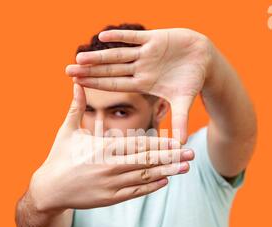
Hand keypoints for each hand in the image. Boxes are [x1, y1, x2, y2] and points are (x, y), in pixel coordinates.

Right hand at [29, 84, 194, 212]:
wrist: (49, 188)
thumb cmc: (59, 156)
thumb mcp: (67, 130)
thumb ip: (76, 107)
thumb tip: (77, 82)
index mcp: (103, 148)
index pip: (138, 145)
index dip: (160, 143)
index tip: (177, 141)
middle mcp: (110, 166)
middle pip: (147, 161)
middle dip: (170, 157)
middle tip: (191, 153)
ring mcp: (111, 184)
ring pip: (145, 177)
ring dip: (167, 172)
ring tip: (185, 167)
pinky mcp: (110, 198)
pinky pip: (135, 192)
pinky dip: (151, 186)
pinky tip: (165, 181)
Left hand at [66, 28, 213, 143]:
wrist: (204, 59)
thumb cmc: (191, 80)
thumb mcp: (183, 101)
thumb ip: (180, 120)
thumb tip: (181, 145)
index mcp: (143, 83)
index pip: (115, 84)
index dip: (97, 84)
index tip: (77, 84)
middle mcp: (140, 68)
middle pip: (110, 70)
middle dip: (90, 70)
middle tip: (68, 70)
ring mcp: (146, 53)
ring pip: (118, 54)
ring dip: (100, 56)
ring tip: (80, 57)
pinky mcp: (155, 38)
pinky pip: (134, 37)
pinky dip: (121, 36)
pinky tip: (103, 36)